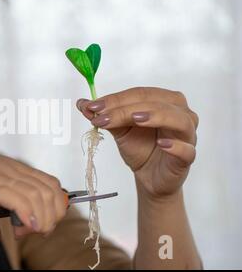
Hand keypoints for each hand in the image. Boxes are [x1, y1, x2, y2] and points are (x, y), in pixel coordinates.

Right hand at [0, 150, 66, 239]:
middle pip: (49, 189)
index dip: (54, 205)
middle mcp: (6, 168)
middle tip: (37, 231)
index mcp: (7, 167)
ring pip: (38, 194)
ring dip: (42, 218)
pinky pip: (16, 198)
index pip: (48, 182)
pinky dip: (28, 214)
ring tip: (27, 232)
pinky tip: (25, 227)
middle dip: (53, 214)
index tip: (41, 223)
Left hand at [76, 87, 198, 200]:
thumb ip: (105, 116)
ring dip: (156, 116)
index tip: (92, 107)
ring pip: (179, 120)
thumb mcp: (119, 130)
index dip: (115, 99)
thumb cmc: (140, 148)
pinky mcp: (188, 158)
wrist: (149, 177)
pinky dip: (176, 145)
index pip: (140, 94)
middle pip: (157, 102)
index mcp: (164, 102)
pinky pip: (188, 150)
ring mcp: (187, 135)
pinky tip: (162, 144)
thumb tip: (82, 103)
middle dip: (127, 107)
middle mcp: (180, 114)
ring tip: (135, 118)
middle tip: (103, 115)